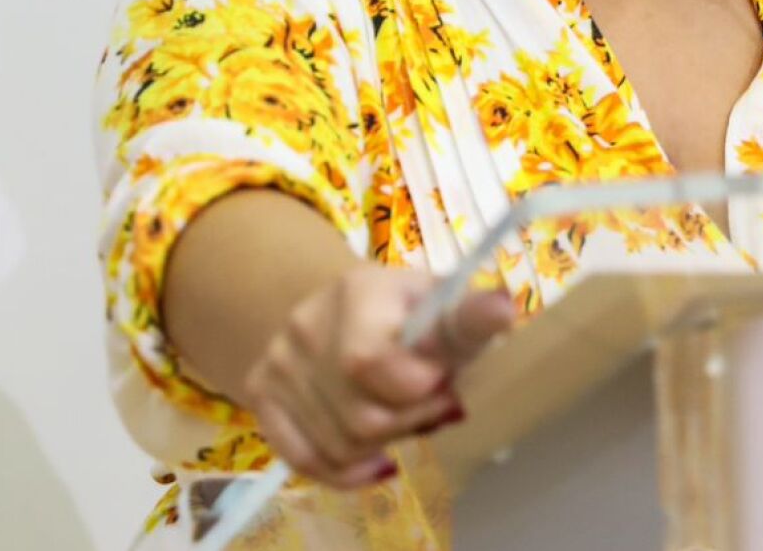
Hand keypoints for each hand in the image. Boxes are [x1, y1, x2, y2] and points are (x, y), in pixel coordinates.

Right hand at [241, 265, 515, 487]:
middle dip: (412, 420)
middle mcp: (305, 324)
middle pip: (362, 417)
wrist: (338, 308)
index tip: (443, 379)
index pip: (370, 363)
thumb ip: (468, 317)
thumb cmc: (406, 311)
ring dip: (386, 445)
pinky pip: (305, 459)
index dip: (418, 389)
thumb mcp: (442, 303)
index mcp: (356, 290)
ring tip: (404, 415)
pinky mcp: (261, 395)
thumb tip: (502, 309)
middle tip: (433, 401)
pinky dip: (347, 472)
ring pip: (340, 445)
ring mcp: (278, 362)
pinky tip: (376, 461)